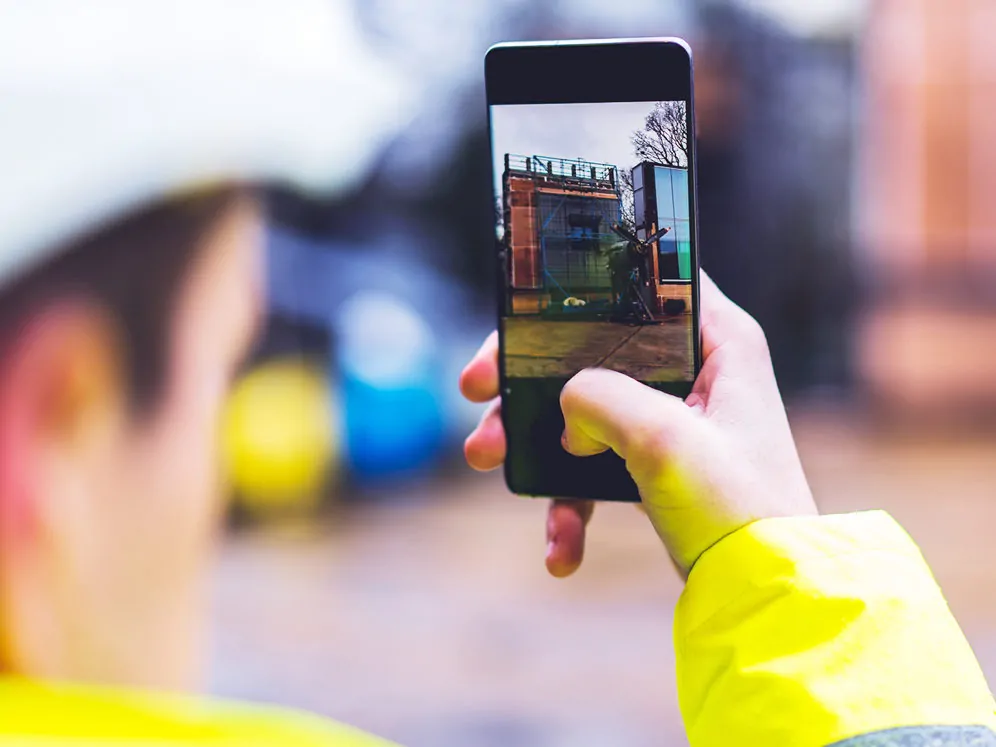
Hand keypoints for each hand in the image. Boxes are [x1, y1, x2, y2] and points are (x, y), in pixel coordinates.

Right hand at [460, 272, 815, 574]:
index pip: (640, 281)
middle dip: (528, 376)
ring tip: (486, 459)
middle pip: (591, 348)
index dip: (575, 292)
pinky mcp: (656, 465)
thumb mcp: (664, 440)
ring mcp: (673, 420)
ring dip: (531, 439)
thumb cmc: (739, 510)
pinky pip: (595, 468)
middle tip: (478, 390)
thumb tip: (564, 407)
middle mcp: (696, 370)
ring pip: (582, 409)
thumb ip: (599, 398)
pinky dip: (570, 504)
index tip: (517, 319)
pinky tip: (561, 550)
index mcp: (717, 341)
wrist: (763, 596)